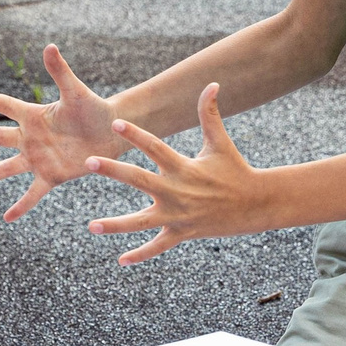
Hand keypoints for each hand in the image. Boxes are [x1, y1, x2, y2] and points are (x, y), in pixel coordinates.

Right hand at [0, 43, 127, 221]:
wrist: (112, 134)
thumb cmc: (95, 109)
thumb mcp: (76, 91)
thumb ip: (60, 72)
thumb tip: (49, 46)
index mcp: (35, 115)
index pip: (8, 106)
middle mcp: (31, 137)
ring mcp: (39, 158)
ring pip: (7, 168)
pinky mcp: (51, 176)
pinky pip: (32, 193)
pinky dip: (21, 205)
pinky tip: (8, 218)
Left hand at [83, 84, 271, 265]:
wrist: (255, 204)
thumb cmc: (234, 170)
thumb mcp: (220, 142)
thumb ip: (210, 114)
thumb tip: (212, 84)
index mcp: (183, 167)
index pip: (155, 147)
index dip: (136, 134)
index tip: (115, 123)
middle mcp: (177, 191)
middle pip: (139, 180)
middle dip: (113, 171)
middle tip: (89, 162)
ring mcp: (178, 215)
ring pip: (141, 222)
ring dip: (116, 225)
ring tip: (91, 226)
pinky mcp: (182, 233)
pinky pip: (158, 246)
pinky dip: (141, 255)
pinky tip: (122, 261)